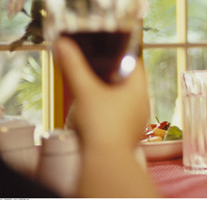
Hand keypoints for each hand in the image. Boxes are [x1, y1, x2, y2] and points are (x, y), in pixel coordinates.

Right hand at [54, 37, 149, 151]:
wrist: (105, 162)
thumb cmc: (100, 126)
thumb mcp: (85, 91)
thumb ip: (74, 66)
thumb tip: (63, 43)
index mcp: (139, 89)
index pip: (135, 61)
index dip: (122, 51)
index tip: (109, 46)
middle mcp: (143, 103)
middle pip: (131, 79)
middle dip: (114, 71)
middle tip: (98, 63)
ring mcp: (138, 120)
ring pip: (127, 97)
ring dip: (113, 91)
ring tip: (96, 85)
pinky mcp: (130, 133)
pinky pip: (123, 114)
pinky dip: (112, 107)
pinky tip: (98, 109)